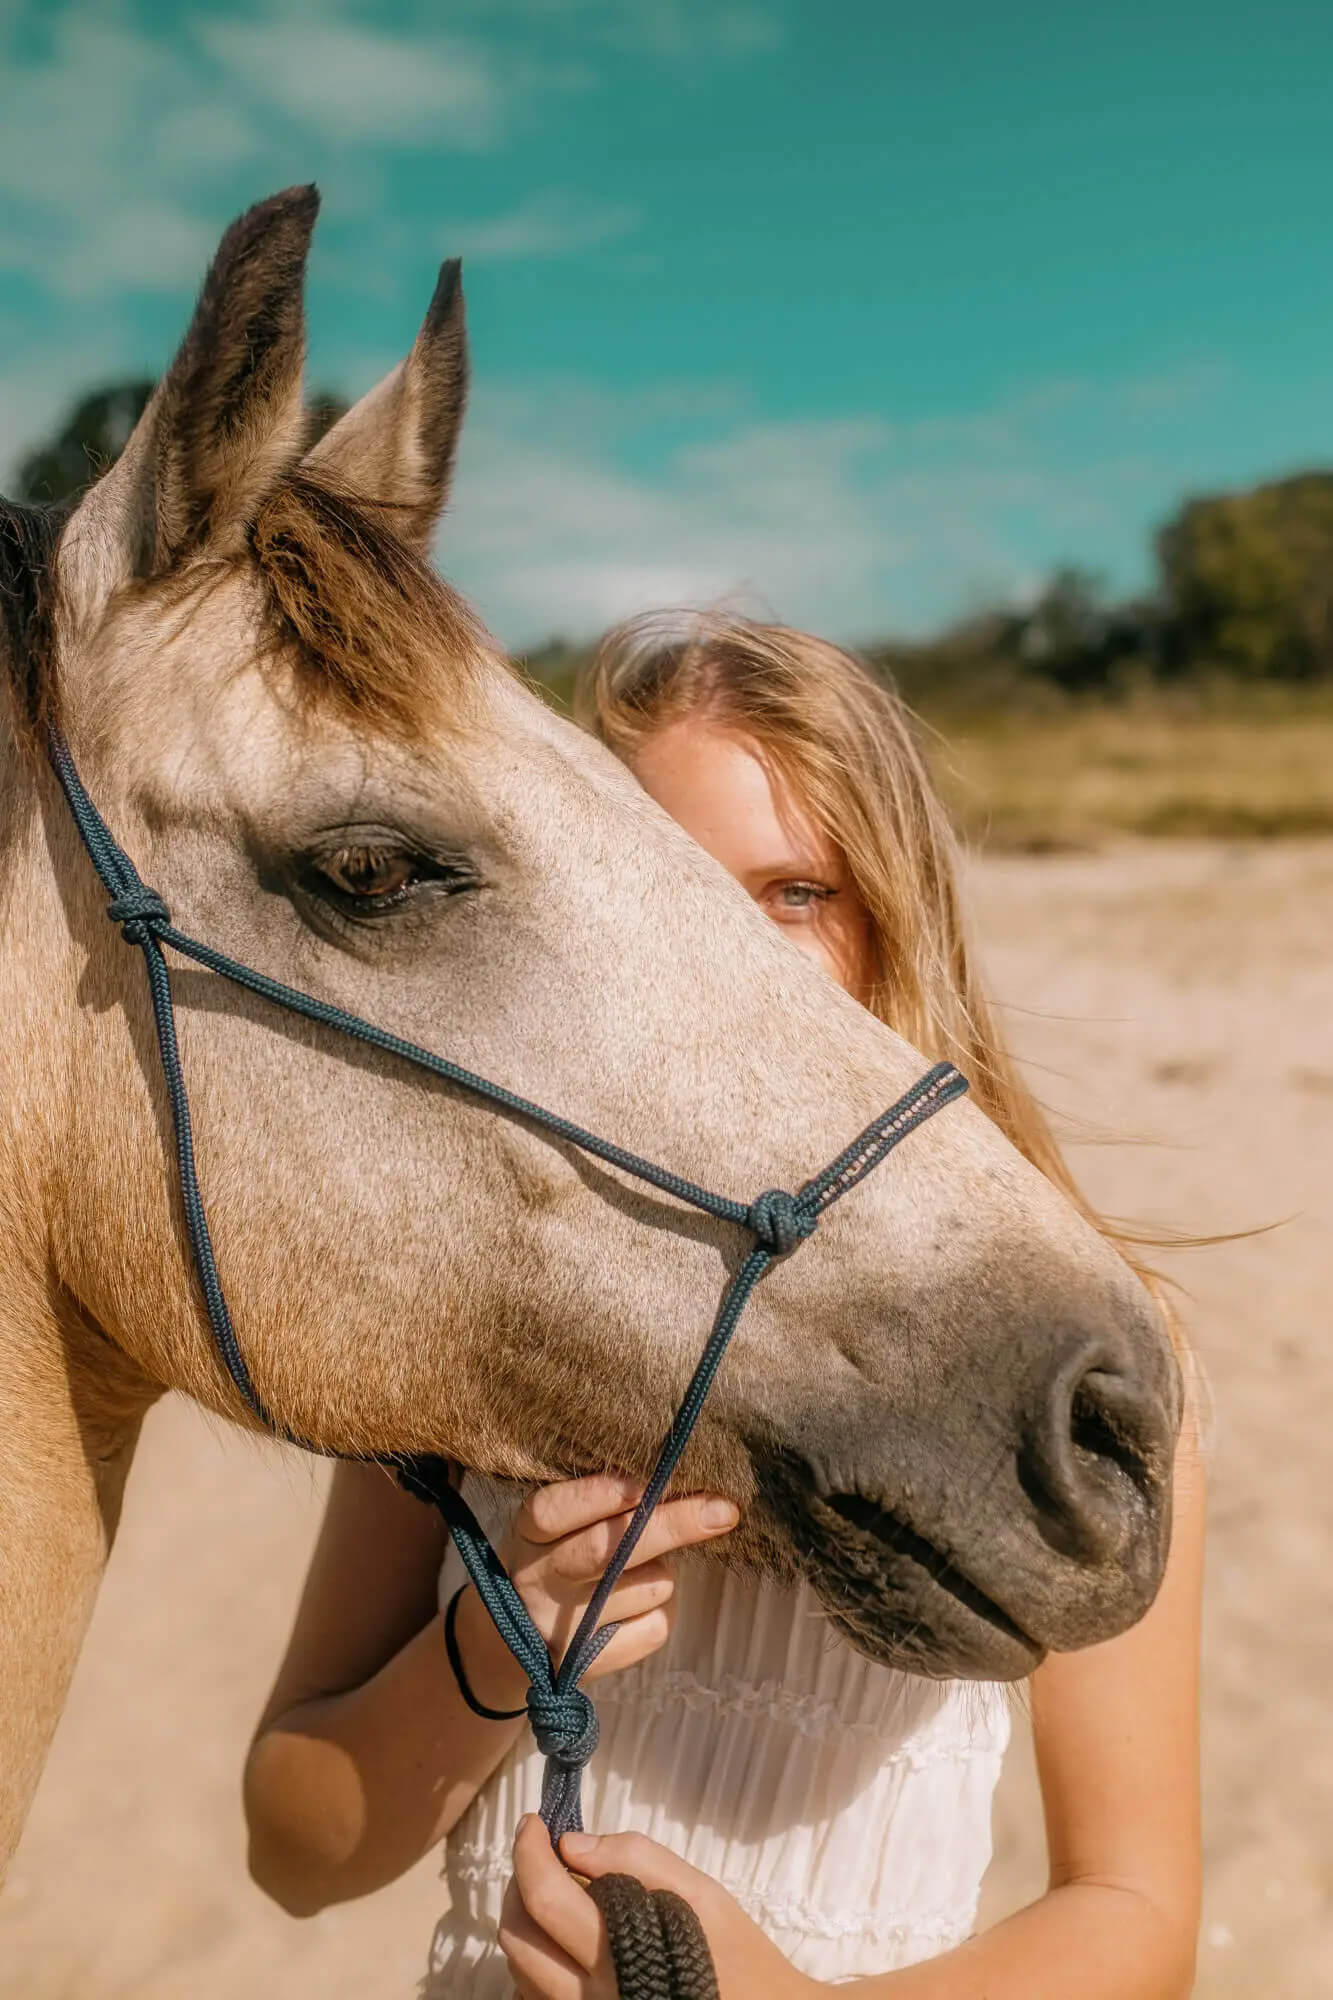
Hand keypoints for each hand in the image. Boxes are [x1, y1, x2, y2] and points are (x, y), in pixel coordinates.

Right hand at [453, 1474, 737, 1709]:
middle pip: (610, 1550)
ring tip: (639, 1573)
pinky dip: (661, 1611)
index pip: (554, 1511)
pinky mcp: (587, 1665)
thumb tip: (677, 1478)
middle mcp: (537, 1581)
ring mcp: (561, 1628)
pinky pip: (654, 1627)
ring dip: (663, 1574)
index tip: (651, 1477)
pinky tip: (638, 1606)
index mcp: (527, 1535)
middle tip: (724, 1509)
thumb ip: (600, 1505)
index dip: (600, 1494)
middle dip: (673, 1525)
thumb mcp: (557, 1528)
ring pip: (649, 1586)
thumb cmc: (554, 1561)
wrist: (509, 1644)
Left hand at [499, 1815, 814, 1998]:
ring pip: (520, 1973)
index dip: (528, 1850)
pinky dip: (539, 1962)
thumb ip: (637, 1860)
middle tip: (542, 1855)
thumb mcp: (701, 1895)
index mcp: (622, 1957)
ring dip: (526, 1924)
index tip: (535, 1821)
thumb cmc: (738, 1956)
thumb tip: (571, 1843)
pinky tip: (568, 1941)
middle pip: (518, 1940)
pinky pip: (538, 1998)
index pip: (545, 1899)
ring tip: (558, 1894)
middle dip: (519, 1884)